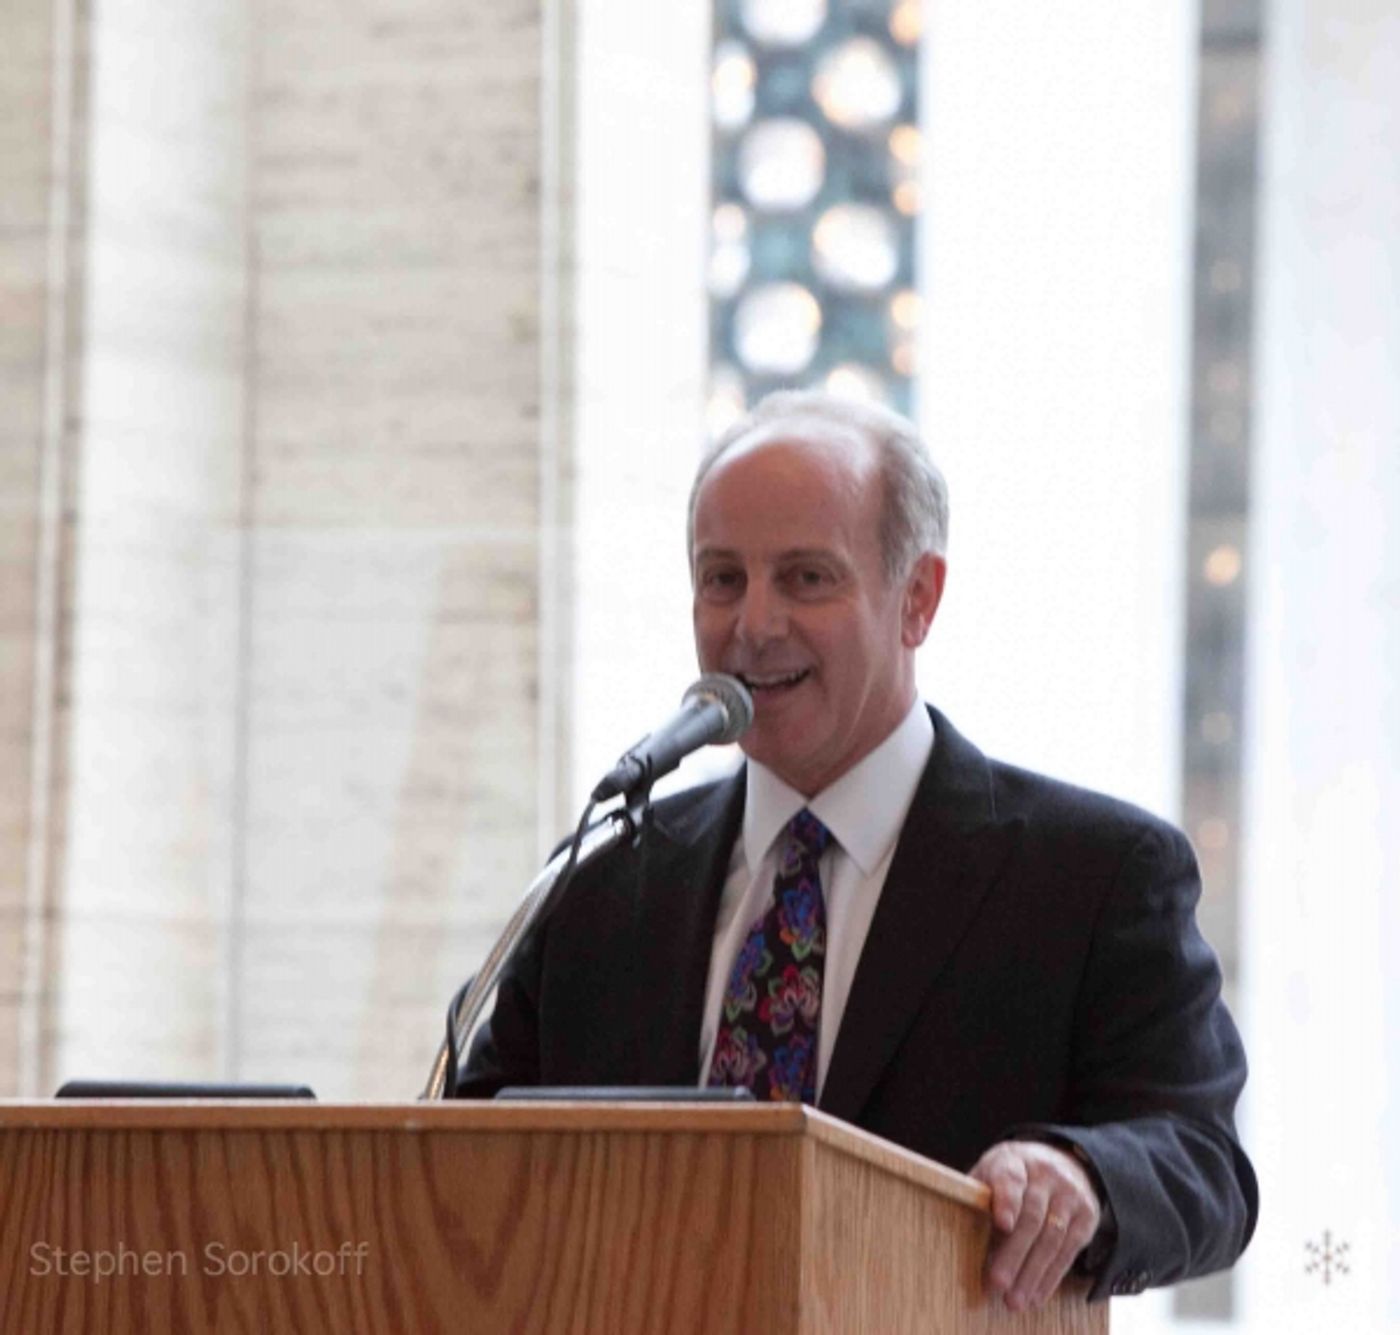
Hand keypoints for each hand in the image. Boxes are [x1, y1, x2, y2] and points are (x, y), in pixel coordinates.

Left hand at [969, 1139, 1101, 1311]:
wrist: (1061, 1160)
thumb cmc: (1011, 1176)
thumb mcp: (991, 1173)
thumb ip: (979, 1198)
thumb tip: (957, 1236)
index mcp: (1014, 1159)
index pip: (1011, 1177)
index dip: (1007, 1201)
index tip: (1001, 1224)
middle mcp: (1046, 1174)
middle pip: (1031, 1216)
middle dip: (1014, 1254)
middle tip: (998, 1283)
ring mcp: (1070, 1194)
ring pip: (1052, 1237)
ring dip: (1032, 1273)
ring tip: (1014, 1300)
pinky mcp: (1087, 1215)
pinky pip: (1069, 1250)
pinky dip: (1051, 1276)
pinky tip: (1036, 1295)